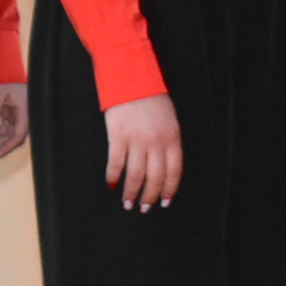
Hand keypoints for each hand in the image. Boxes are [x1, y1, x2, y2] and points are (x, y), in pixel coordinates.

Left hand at [0, 81, 27, 159]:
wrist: (5, 65)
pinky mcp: (13, 112)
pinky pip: (6, 126)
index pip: (18, 135)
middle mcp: (25, 114)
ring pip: (10, 133)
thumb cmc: (3, 78)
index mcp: (26, 110)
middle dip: (1, 146)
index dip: (6, 148)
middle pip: (15, 137)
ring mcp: (19, 113)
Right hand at [104, 93, 181, 208]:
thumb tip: (164, 166)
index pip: (174, 171)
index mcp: (172, 137)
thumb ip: (168, 141)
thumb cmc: (151, 97)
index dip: (169, 189)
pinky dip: (113, 177)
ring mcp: (137, 140)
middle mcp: (156, 142)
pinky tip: (111, 184)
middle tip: (144, 208)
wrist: (132, 77)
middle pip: (155, 177)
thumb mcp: (169, 118)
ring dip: (131, 192)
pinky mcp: (118, 137)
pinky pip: (116, 163)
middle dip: (150, 196)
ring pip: (136, 175)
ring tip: (128, 203)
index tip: (164, 202)